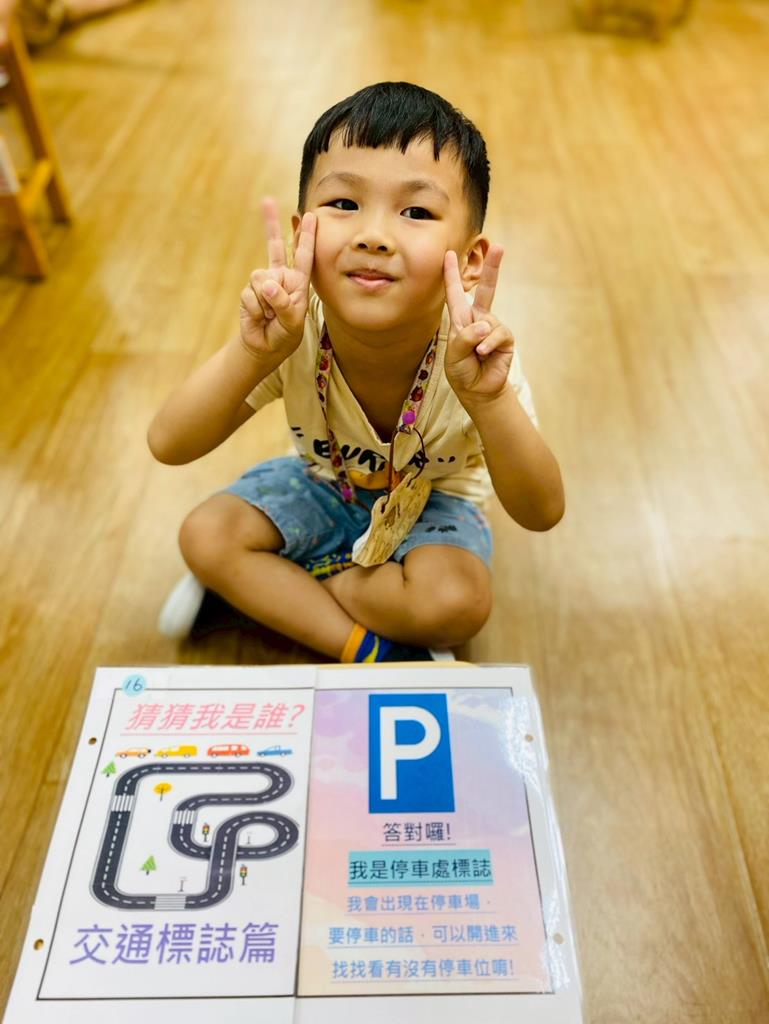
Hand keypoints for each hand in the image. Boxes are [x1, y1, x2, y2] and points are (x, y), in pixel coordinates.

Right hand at [239, 198, 315, 357]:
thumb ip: (284, 304)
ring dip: (266, 301)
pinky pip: (251, 294)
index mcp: (298, 282)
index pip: (303, 256)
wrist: (264, 347)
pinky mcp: (249, 291)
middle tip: (266, 200)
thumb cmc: (285, 334)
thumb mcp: (293, 323)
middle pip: (275, 246)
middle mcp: (281, 277)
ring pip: (261, 278)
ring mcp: (263, 283)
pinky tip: (260, 317)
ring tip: (270, 315)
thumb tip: (267, 284)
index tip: (310, 216)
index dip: (306, 236)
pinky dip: (256, 309)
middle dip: (270, 223)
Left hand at [443, 245, 514, 403]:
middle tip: (499, 246)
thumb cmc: (462, 371)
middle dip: (493, 267)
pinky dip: (489, 344)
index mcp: (461, 319)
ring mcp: (493, 327)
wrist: (478, 390)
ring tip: (475, 354)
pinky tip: (484, 354)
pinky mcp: (505, 338)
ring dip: (478, 340)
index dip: (452, 274)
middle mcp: (478, 319)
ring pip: (486, 322)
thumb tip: (484, 326)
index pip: (455, 293)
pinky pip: (497, 334)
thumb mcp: (453, 355)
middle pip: (487, 289)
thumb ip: (465, 338)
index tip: (448, 254)